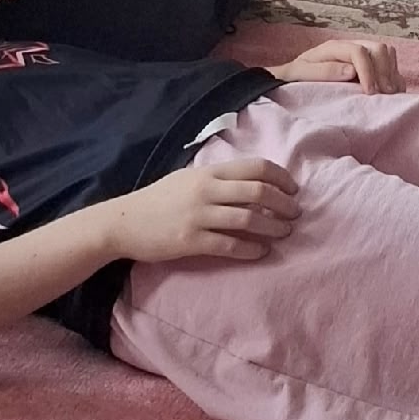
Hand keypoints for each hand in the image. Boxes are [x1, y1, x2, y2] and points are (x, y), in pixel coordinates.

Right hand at [106, 159, 300, 263]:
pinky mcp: (191, 241)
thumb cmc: (158, 200)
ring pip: (248, 219)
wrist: (123, 222)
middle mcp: (206, 190)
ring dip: (272, 227)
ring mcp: (198, 215)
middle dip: (283, 203)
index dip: (281, 177)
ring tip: (284, 233)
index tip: (293, 189)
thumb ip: (217, 179)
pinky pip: (229, 245)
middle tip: (295, 214)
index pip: (255, 167)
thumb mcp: (188, 179)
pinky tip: (261, 252)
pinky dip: (251, 249)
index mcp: (208, 172)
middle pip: (258, 191)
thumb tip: (251, 182)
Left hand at [270, 37, 402, 93]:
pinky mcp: (369, 65)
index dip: (368, 72)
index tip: (370, 93)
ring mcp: (362, 54)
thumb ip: (324, 71)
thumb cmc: (296, 76)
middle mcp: (351, 47)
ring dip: (391, 74)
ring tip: (388, 94)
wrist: (293, 77)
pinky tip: (391, 93)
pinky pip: (390, 65)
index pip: (359, 52)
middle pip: (378, 49)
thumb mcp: (302, 74)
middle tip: (383, 94)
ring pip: (388, 54)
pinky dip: (394, 77)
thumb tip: (351, 71)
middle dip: (384, 72)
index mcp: (334, 48)